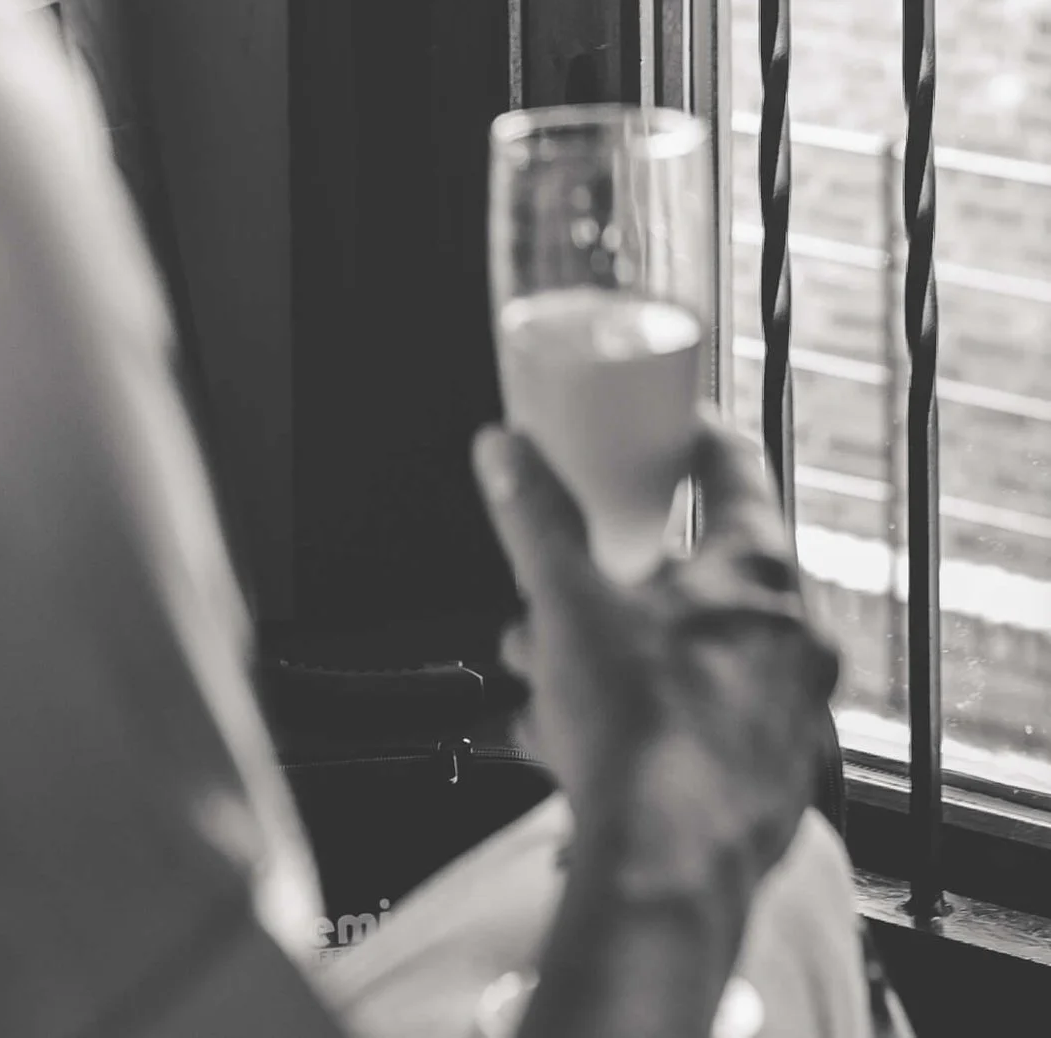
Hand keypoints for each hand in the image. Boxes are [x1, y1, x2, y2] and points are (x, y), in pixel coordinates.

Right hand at [476, 417, 840, 919]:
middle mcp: (795, 640)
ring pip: (694, 654)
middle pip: (702, 572)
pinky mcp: (773, 780)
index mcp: (760, 576)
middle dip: (617, 575)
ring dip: (618, 651)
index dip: (688, 437)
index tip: (658, 428)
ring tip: (547, 671)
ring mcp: (792, 715)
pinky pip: (701, 721)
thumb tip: (506, 451)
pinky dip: (644, 716)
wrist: (667, 872)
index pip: (735, 468)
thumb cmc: (640, 735)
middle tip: (569, 580)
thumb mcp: (565, 601)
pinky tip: (575, 735)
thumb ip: (535, 516)